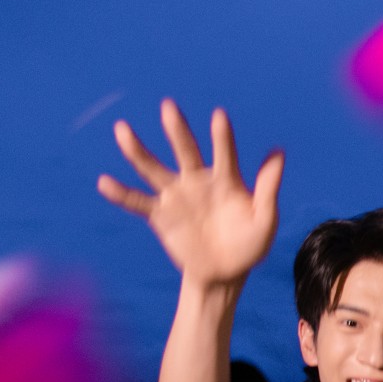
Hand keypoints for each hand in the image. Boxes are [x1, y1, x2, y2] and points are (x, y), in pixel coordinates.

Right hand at [98, 101, 283, 288]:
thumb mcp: (264, 220)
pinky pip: (138, 201)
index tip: (219, 116)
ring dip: (137, 150)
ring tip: (121, 129)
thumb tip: (278, 152)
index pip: (224, 152)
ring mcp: (176, 196)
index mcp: (226, 179)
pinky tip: (104, 182)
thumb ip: (267, 188)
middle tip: (169, 106)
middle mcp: (197, 180)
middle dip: (177, 130)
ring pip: (153, 168)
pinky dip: (121, 193)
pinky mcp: (160, 215)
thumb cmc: (249, 245)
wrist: (225, 274)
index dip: (221, 136)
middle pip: (185, 150)